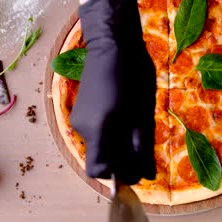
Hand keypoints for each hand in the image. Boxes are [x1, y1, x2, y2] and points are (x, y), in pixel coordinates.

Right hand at [70, 0, 156, 184]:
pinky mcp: (80, 110)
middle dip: (120, 158)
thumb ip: (139, 147)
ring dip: (116, 143)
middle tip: (140, 144)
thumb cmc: (132, 77)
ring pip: (99, 144)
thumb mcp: (140, 115)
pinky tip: (122, 114)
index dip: (117, 174)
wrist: (112, 45)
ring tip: (133, 123)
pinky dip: (109, 131)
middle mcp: (83, 128)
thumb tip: (144, 175)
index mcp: (98, 130)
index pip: (98, 170)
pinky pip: (95, 131)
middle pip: (99, 158)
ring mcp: (78, 118)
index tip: (134, 168)